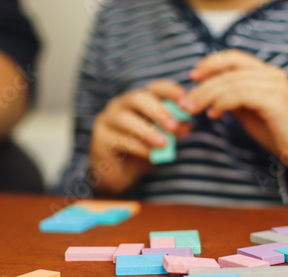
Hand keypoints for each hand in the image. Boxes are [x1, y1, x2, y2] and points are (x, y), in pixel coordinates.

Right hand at [89, 80, 190, 194]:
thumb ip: (173, 131)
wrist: (118, 176)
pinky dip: (138, 147)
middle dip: (158, 110)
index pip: (155, 88)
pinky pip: (119, 139)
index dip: (171, 92)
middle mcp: (120, 105)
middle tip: (174, 126)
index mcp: (138, 100)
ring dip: (147, 131)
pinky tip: (150, 155)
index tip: (187, 104)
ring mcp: (107, 120)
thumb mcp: (162, 141)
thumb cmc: (141, 152)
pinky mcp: (100, 139)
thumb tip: (187, 124)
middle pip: (138, 98)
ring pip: (126, 119)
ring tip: (163, 143)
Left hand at [180, 50, 287, 171]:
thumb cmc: (278, 132)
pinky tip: (213, 114)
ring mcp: (274, 86)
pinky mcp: (275, 100)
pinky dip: (222, 102)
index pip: (234, 58)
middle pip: (228, 71)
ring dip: (206, 96)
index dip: (210, 63)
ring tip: (191, 109)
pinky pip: (240, 95)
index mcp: (266, 74)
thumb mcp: (250, 112)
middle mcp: (271, 74)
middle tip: (184, 101)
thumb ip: (234, 99)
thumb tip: (210, 96)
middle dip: (201, 86)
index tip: (192, 76)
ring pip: (231, 82)